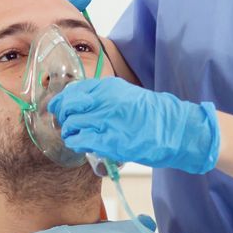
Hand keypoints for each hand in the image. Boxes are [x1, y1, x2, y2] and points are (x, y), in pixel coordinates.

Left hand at [49, 77, 220, 173]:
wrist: (175, 129)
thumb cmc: (152, 114)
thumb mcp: (126, 95)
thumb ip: (104, 97)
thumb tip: (80, 103)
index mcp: (109, 88)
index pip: (73, 92)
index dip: (61, 102)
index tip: (57, 108)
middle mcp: (105, 101)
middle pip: (69, 108)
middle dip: (63, 118)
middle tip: (66, 125)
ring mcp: (107, 121)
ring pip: (72, 125)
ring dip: (69, 132)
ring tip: (74, 137)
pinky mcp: (110, 141)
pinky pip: (81, 140)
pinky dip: (76, 143)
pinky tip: (80, 145)